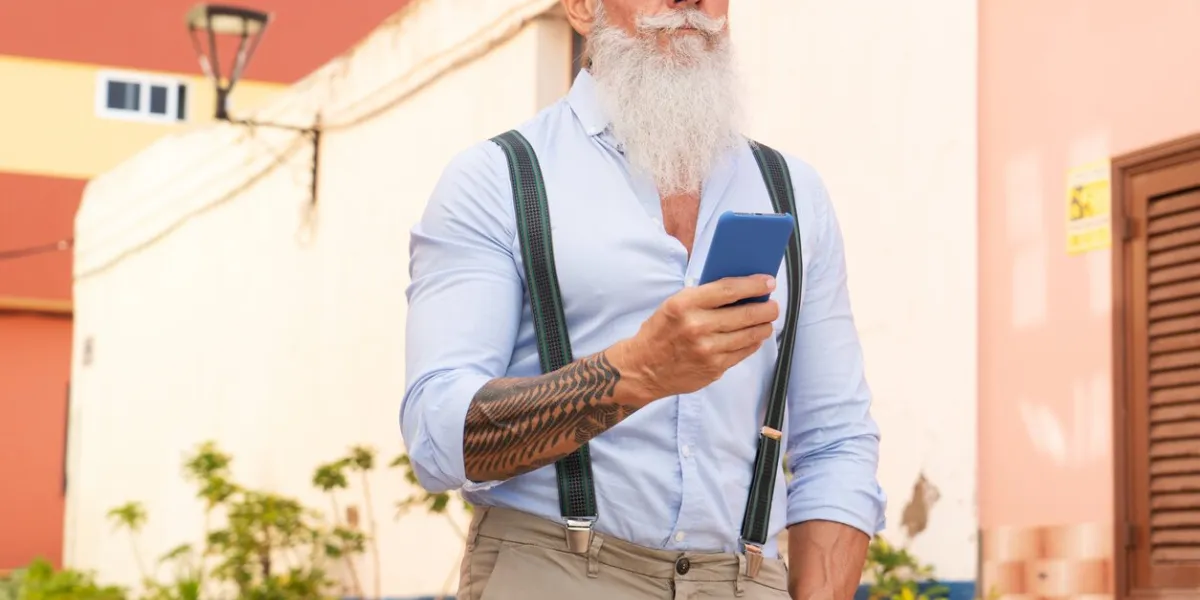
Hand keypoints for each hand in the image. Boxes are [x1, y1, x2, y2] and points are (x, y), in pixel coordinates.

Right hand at [608, 274, 779, 403]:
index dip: (754, 285)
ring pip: (750, 335)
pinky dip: (752, 343)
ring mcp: (708, 350)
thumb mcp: (674, 305)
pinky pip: (743, 353)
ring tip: (766, 321)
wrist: (642, 369)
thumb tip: (740, 289)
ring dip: (764, 326)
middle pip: (747, 314)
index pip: (729, 290)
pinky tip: (753, 337)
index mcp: (685, 305)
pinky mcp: (714, 368)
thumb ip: (703, 297)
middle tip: (773, 305)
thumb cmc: (659, 332)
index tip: (768, 282)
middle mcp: (698, 327)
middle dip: (767, 308)